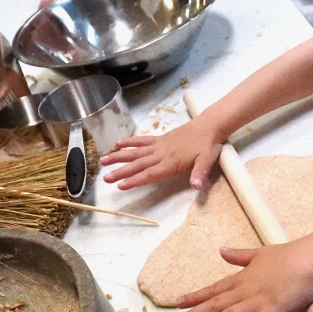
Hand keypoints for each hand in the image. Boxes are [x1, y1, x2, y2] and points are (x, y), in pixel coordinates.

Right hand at [102, 118, 223, 189]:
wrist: (210, 125)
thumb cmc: (209, 145)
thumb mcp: (207, 161)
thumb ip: (200, 173)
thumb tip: (196, 186)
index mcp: (172, 162)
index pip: (150, 174)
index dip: (135, 180)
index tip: (120, 185)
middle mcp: (162, 154)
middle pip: (138, 164)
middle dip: (121, 172)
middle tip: (105, 178)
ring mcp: (159, 145)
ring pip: (135, 152)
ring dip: (119, 156)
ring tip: (103, 160)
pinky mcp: (160, 138)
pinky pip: (142, 140)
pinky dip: (130, 141)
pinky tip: (118, 143)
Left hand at [172, 245, 312, 311]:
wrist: (310, 258)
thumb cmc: (289, 255)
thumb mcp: (260, 252)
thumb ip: (240, 256)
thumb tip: (222, 251)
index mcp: (243, 277)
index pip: (214, 289)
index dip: (196, 297)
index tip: (178, 303)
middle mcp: (244, 291)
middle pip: (214, 305)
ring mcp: (256, 302)